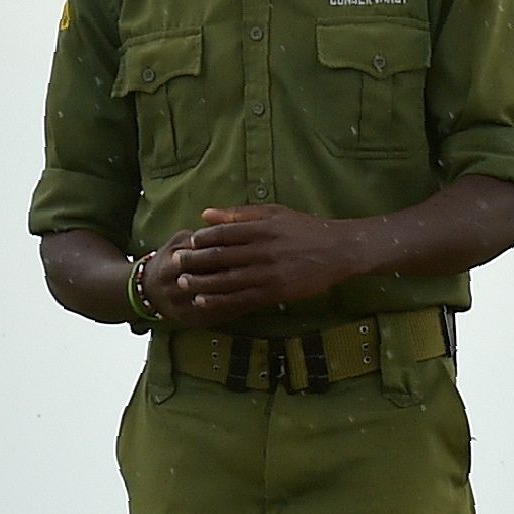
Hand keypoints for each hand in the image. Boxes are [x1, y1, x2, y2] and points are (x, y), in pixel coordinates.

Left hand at [144, 206, 383, 322]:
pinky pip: (241, 298)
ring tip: (183, 283)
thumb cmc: (305, 229)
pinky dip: (220, 300)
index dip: (202, 239)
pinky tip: (204, 301)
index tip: (187, 242)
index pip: (223, 233)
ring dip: (201, 282)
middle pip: (220, 256)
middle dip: (194, 261)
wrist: (338, 251)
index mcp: (261, 228)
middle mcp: (262, 250)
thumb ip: (240, 214)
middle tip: (175, 264)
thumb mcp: (274, 213)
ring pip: (227, 280)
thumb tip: (206, 213)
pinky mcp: (274, 292)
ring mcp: (268, 273)